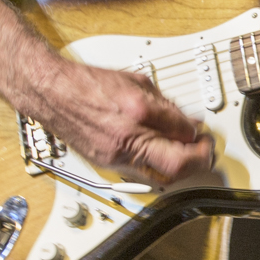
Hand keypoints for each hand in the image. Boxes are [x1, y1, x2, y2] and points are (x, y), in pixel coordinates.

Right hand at [22, 60, 212, 184]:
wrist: (54, 94)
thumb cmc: (89, 84)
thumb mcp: (137, 82)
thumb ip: (166, 105)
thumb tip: (187, 121)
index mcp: (138, 110)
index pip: (183, 132)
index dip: (199, 134)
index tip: (203, 132)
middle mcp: (128, 137)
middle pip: (177, 165)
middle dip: (199, 160)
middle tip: (205, 151)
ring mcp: (116, 155)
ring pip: (162, 176)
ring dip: (181, 168)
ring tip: (187, 155)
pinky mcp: (108, 165)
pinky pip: (143, 174)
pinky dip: (159, 168)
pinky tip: (162, 157)